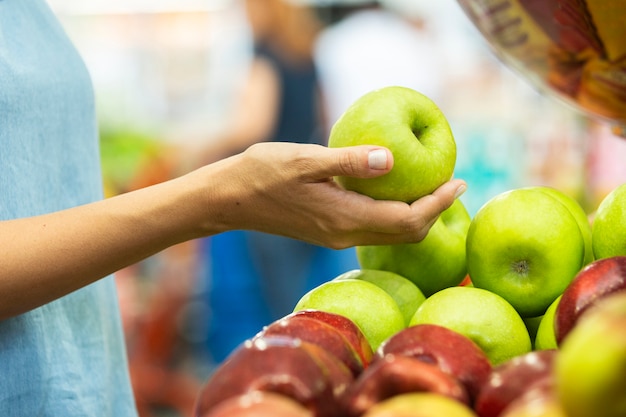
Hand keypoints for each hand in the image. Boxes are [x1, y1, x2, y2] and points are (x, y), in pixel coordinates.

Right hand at [205, 142, 466, 248]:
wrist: (230, 199)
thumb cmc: (263, 173)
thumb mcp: (306, 160)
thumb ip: (350, 161)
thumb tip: (393, 158)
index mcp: (345, 218)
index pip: (408, 220)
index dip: (439, 203)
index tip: (460, 182)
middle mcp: (345, 233)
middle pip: (406, 234)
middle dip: (434, 211)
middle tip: (453, 184)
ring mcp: (336, 235)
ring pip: (390, 233)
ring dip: (416, 214)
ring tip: (432, 187)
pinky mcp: (328, 231)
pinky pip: (373, 227)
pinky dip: (394, 213)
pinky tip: (393, 191)